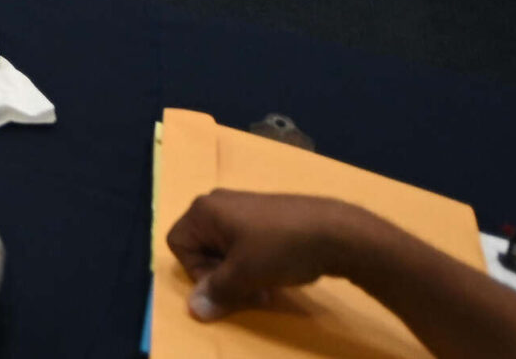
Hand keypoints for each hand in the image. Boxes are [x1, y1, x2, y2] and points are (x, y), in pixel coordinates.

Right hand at [166, 191, 368, 320]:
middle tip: (248, 292)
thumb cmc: (281, 248)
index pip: (179, 244)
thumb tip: (193, 310)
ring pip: (225, 250)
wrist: (336, 232)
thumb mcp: (244, 275)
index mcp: (205, 210)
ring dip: (239, 274)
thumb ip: (216, 292)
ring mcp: (243, 208)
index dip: (197, 271)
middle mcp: (219, 204)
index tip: (227, 284)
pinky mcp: (265, 216)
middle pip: (201, 247)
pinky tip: (276, 273)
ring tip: (265, 287)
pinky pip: (244, 244)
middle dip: (221, 276)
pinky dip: (253, 263)